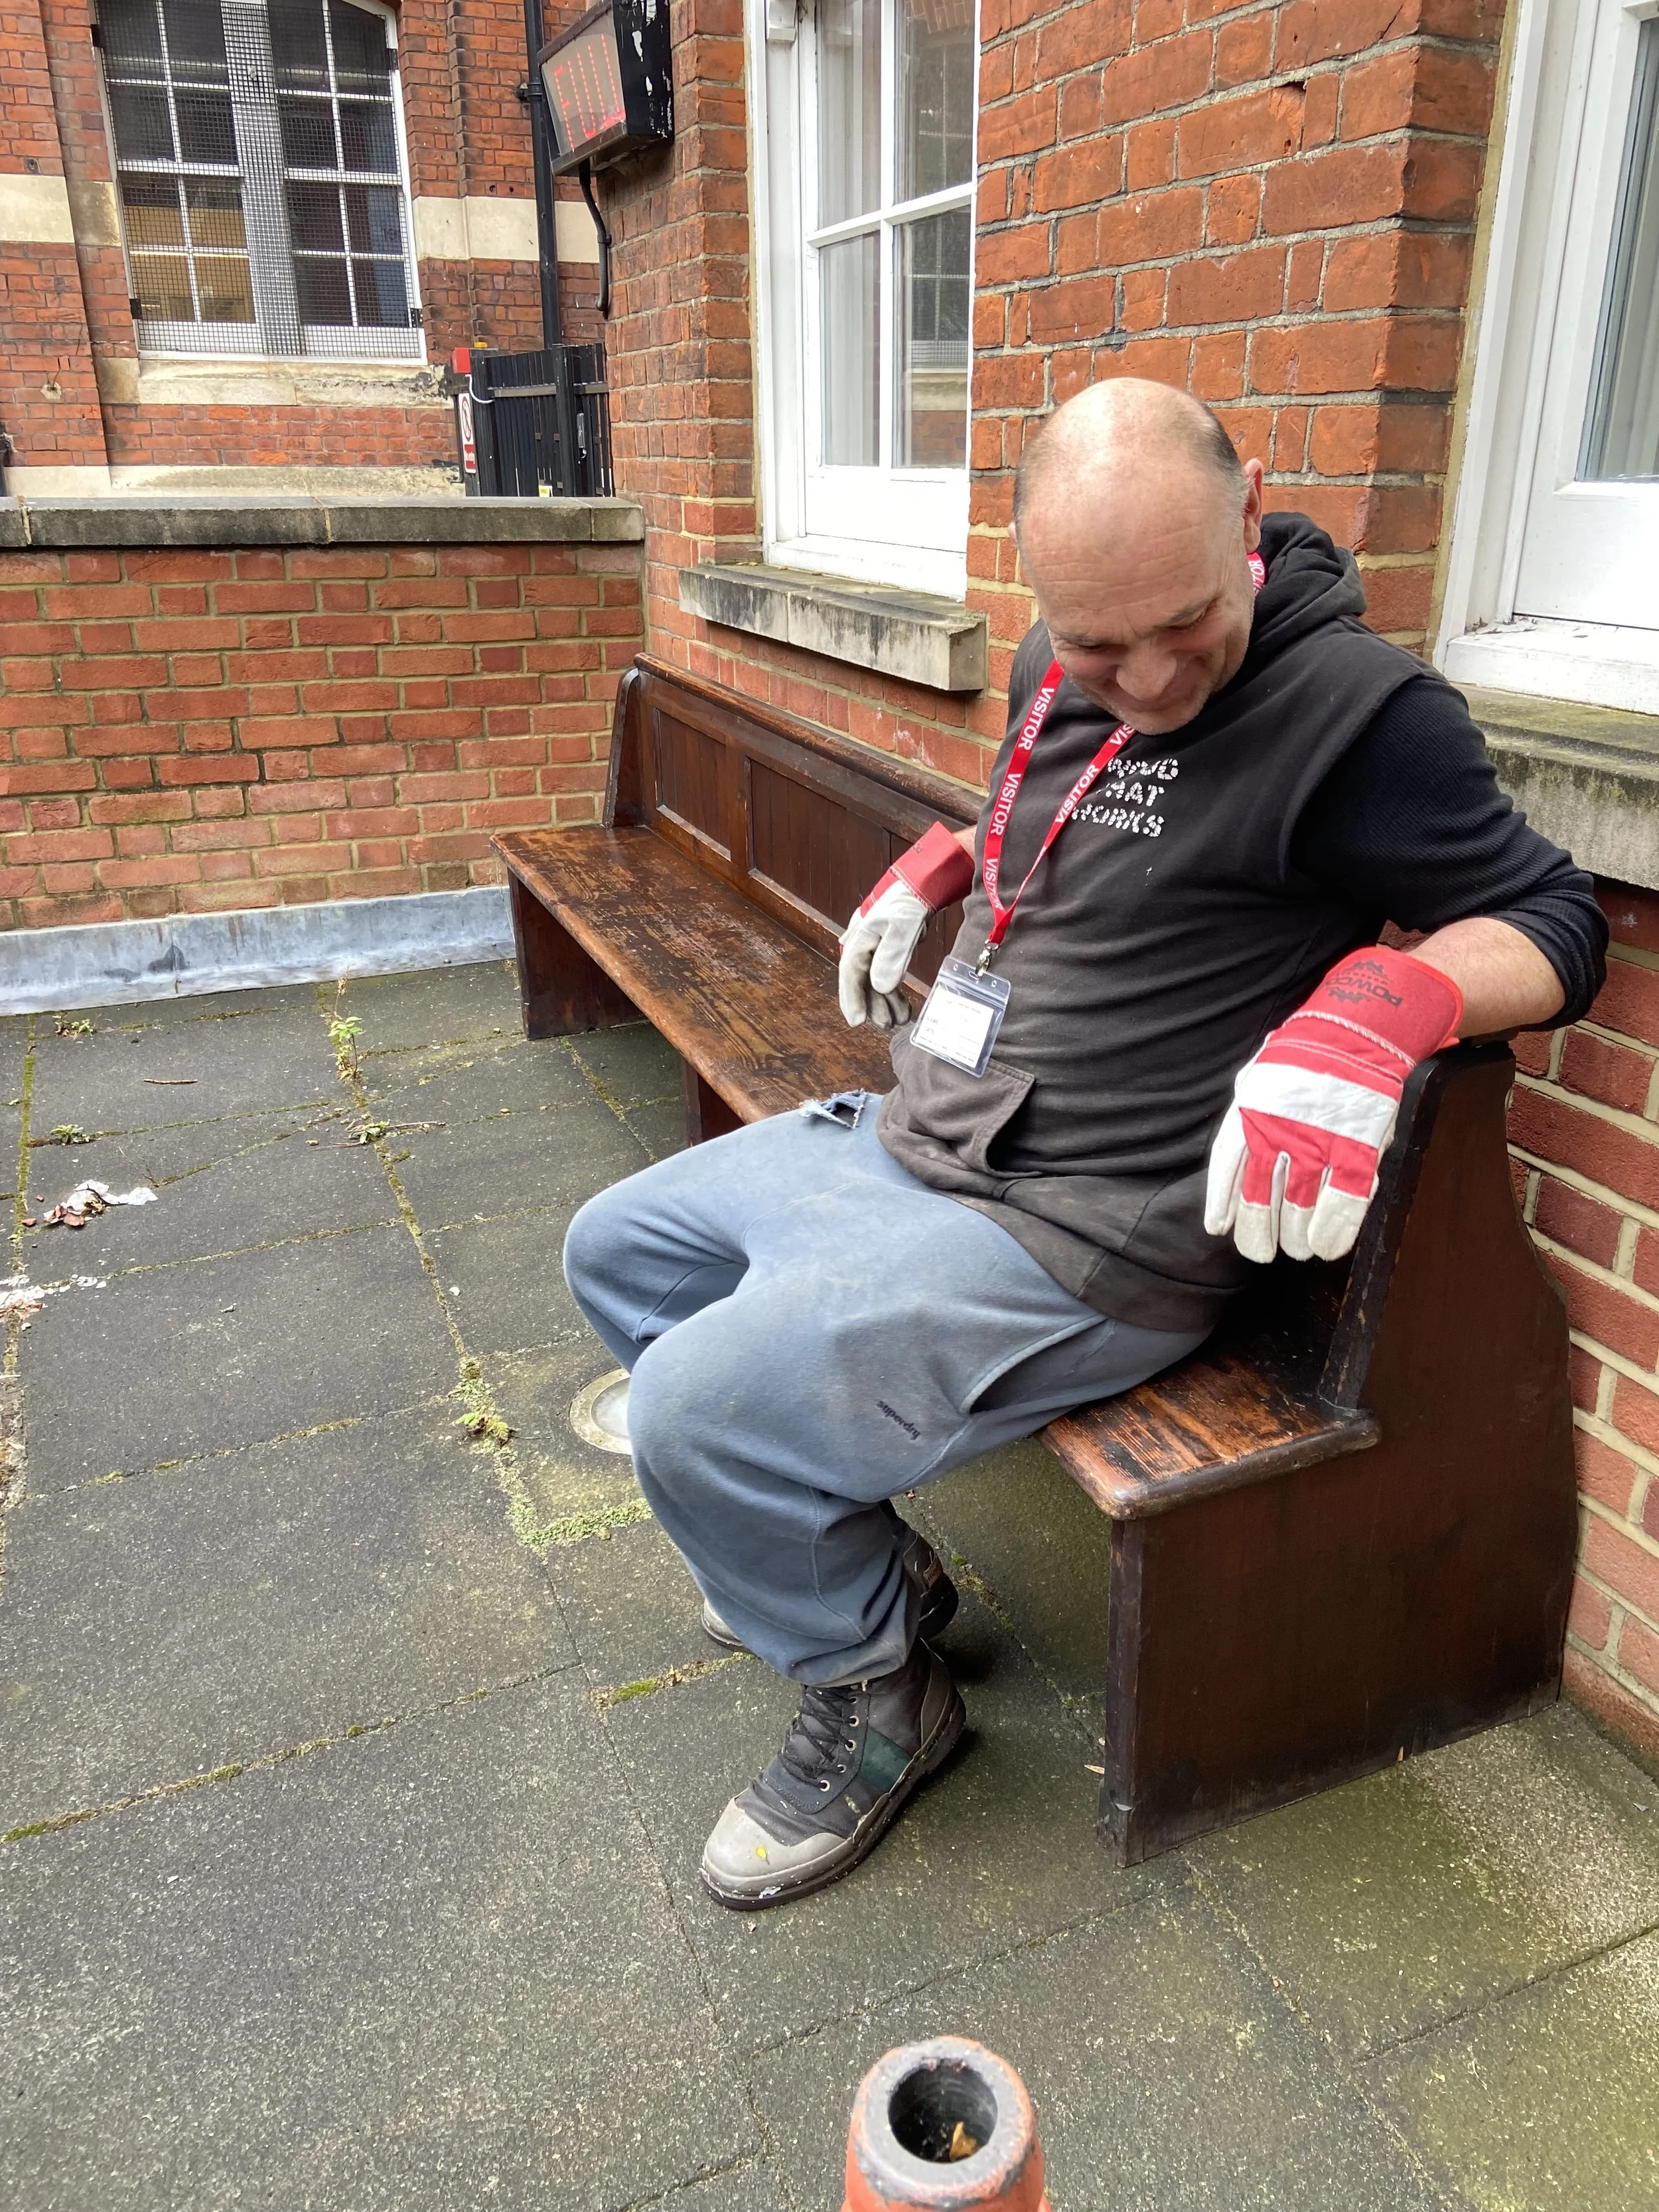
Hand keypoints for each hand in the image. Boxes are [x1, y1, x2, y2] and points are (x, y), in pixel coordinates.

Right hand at [838, 823, 974, 1029]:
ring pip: (874, 981)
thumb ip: (892, 956)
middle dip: (873, 1004)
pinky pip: (886, 975)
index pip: (850, 973)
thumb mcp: (903, 927)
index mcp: (860, 937)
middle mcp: (863, 944)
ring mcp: (875, 947)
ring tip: (899, 1019)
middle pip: (862, 981)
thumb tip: (880, 987)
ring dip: (885, 1001)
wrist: (925, 882)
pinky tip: (903, 1006)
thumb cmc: (911, 901)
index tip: (858, 1021)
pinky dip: (893, 992)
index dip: (852, 998)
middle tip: (886, 1025)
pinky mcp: (888, 949)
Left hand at [1204, 946, 1462, 1262]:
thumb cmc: (1305, 1057)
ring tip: (1296, 1248)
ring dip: (1295, 1239)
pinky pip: (1343, 1205)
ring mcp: (1318, 1145)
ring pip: (1299, 1212)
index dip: (1223, 1206)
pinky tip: (1326, 1248)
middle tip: (1262, 1250)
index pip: (1227, 1172)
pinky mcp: (1357, 1150)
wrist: (1357, 1031)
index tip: (1220, 1228)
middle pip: (1260, 1202)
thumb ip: (1248, 1117)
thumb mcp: (1260, 1080)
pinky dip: (1334, 1233)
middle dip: (1259, 1236)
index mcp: (1249, 1115)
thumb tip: (1236, 1161)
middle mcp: (1278, 1135)